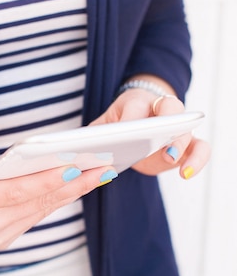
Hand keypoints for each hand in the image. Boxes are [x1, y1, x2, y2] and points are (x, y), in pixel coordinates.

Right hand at [0, 138, 116, 249]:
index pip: (18, 191)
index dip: (49, 179)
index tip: (78, 165)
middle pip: (37, 202)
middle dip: (73, 184)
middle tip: (104, 167)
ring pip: (42, 210)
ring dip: (71, 192)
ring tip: (99, 173)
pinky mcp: (4, 237)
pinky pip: (36, 214)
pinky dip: (58, 199)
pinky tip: (79, 183)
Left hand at [91, 87, 209, 177]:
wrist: (138, 121)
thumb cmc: (118, 123)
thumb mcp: (102, 125)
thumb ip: (91, 135)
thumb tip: (74, 151)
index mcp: (136, 101)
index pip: (135, 106)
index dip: (130, 121)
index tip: (122, 135)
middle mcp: (161, 109)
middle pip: (170, 109)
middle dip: (164, 126)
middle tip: (155, 144)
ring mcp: (177, 126)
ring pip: (189, 128)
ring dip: (182, 144)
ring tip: (171, 160)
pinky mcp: (187, 144)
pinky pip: (201, 148)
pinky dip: (197, 160)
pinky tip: (185, 174)